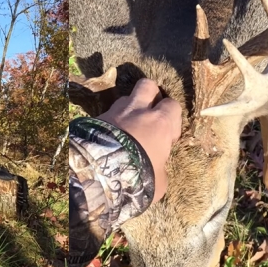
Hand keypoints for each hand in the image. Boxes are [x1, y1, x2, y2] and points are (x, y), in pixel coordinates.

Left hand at [97, 79, 181, 202]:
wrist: (100, 174)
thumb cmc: (138, 177)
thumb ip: (161, 168)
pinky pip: (106, 114)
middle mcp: (138, 111)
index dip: (172, 118)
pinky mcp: (95, 119)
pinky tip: (109, 138)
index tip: (168, 136)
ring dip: (128, 109)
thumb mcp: (159, 181)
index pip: (172, 105)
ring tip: (127, 128)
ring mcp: (114, 112)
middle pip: (148, 85)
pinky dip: (110, 123)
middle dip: (150, 96)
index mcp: (160, 123)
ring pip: (124, 98)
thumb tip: (158, 168)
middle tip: (149, 115)